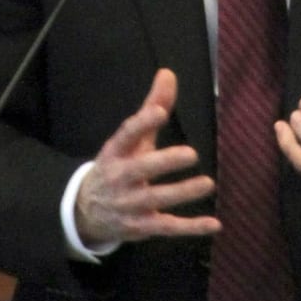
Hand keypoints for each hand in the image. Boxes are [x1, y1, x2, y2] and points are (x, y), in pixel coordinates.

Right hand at [74, 68, 220, 245]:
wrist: (86, 211)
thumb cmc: (119, 164)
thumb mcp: (131, 138)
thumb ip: (152, 106)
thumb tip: (168, 73)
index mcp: (115, 152)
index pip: (126, 136)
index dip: (142, 123)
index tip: (159, 112)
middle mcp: (120, 178)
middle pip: (141, 169)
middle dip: (164, 162)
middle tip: (191, 154)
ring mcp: (130, 205)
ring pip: (156, 199)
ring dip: (182, 193)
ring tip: (208, 183)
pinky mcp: (142, 226)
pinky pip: (168, 228)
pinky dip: (191, 228)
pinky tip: (214, 224)